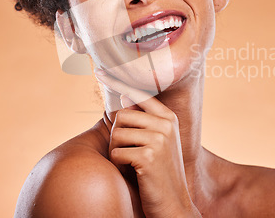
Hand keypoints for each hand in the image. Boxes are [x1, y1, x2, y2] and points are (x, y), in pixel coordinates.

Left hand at [95, 69, 200, 217]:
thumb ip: (144, 118)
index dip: (118, 81)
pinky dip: (118, 164)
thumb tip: (123, 93)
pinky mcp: (148, 156)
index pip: (140, 93)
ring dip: (116, 151)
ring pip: (116, 134)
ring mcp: (159, 139)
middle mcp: (166, 124)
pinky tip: (132, 171)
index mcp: (168, 118)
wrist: (173, 204)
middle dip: (116, 135)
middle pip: (122, 115)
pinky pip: (116, 152)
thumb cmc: (161, 172)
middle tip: (125, 151)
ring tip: (130, 163)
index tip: (100, 71)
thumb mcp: (159, 141)